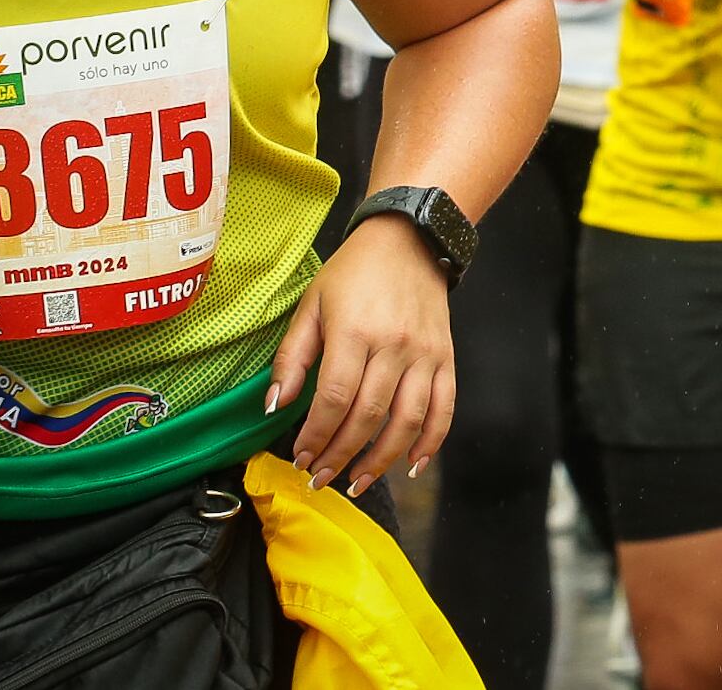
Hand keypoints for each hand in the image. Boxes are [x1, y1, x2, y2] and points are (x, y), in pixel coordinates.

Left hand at [267, 215, 451, 497]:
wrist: (410, 239)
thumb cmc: (354, 272)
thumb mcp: (311, 305)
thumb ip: (292, 357)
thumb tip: (275, 406)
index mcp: (354, 331)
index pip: (334, 398)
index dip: (315, 436)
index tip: (301, 458)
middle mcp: (393, 345)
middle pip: (367, 416)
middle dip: (340, 455)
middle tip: (320, 478)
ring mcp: (424, 353)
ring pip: (406, 420)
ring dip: (381, 460)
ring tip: (357, 482)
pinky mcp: (446, 356)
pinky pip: (444, 407)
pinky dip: (431, 441)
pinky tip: (411, 465)